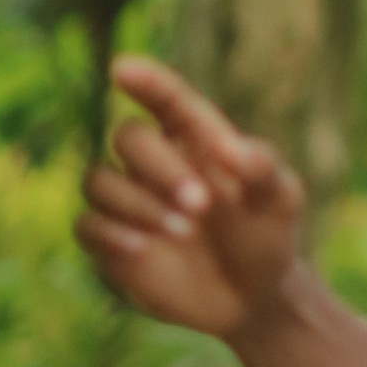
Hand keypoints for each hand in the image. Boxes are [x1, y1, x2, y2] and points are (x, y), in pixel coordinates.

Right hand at [77, 56, 305, 341]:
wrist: (253, 297)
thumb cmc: (267, 234)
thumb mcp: (281, 200)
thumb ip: (263, 168)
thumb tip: (229, 146)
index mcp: (194, 137)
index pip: (163, 98)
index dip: (143, 81)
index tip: (122, 69)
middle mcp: (154, 162)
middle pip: (128, 137)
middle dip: (160, 167)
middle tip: (202, 205)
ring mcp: (129, 200)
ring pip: (99, 180)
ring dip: (138, 204)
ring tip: (184, 232)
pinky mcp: (112, 241)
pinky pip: (85, 225)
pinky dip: (109, 233)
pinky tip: (142, 248)